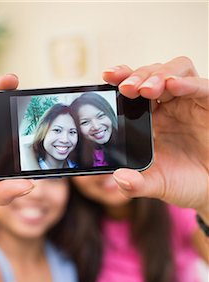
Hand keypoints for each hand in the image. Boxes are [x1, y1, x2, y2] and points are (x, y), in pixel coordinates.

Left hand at [103, 57, 208, 221]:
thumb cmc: (183, 182)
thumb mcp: (155, 185)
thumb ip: (135, 184)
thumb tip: (119, 178)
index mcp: (149, 118)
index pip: (134, 89)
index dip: (121, 77)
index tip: (107, 77)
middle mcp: (169, 105)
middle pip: (152, 74)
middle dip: (137, 76)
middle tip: (126, 88)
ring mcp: (189, 103)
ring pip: (176, 70)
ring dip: (158, 75)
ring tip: (145, 90)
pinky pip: (201, 86)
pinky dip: (187, 83)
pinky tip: (173, 85)